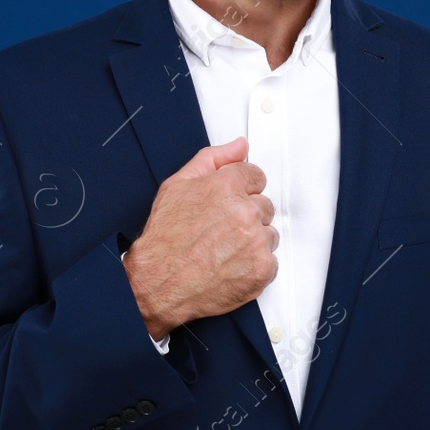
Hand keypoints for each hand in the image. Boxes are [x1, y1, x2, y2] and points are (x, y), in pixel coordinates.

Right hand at [122, 136, 277, 339]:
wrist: (158, 284)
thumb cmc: (164, 239)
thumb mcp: (177, 186)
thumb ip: (213, 159)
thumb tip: (239, 146)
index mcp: (227, 186)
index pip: (256, 176)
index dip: (241, 191)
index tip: (229, 204)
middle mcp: (245, 211)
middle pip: (264, 205)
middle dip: (246, 216)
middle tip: (220, 231)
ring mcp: (255, 241)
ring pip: (269, 233)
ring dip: (252, 241)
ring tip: (223, 251)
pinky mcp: (262, 269)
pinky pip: (271, 261)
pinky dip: (254, 266)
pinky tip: (230, 266)